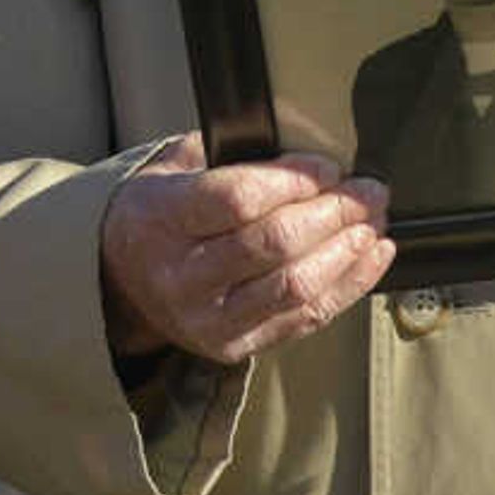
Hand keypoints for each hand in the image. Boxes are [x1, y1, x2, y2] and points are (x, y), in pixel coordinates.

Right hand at [100, 133, 391, 364]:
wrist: (122, 279)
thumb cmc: (161, 214)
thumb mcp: (174, 168)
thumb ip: (228, 154)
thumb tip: (305, 147)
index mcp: (160, 220)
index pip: (236, 200)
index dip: (293, 181)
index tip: (328, 166)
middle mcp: (180, 276)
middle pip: (274, 244)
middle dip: (333, 213)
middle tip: (366, 191)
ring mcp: (208, 319)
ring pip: (296, 286)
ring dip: (347, 250)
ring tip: (373, 221)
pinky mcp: (235, 347)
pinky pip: (305, 318)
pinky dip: (349, 285)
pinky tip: (371, 256)